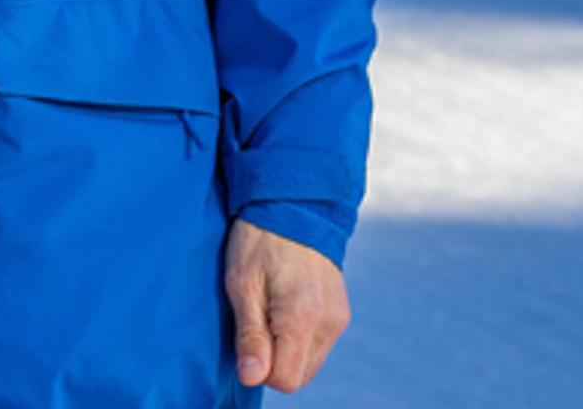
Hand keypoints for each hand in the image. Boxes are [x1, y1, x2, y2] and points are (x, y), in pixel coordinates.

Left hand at [223, 218, 345, 391]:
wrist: (294, 202)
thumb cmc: (260, 239)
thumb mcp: (242, 284)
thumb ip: (250, 335)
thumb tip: (253, 378)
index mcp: (303, 317)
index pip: (287, 379)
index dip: (261, 368)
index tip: (247, 337)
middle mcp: (329, 322)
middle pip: (300, 376)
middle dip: (273, 360)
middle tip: (255, 318)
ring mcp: (338, 318)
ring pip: (309, 362)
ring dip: (286, 348)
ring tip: (268, 308)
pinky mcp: (340, 312)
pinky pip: (317, 344)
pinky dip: (297, 337)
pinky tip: (283, 306)